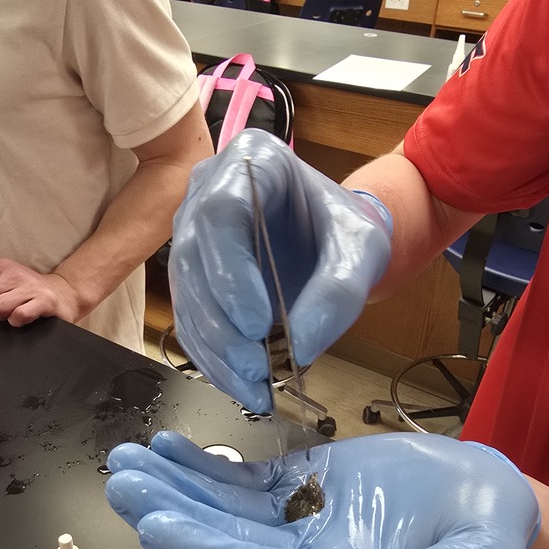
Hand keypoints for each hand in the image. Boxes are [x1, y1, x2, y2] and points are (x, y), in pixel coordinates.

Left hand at [0, 259, 85, 326]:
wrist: (66, 294)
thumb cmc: (29, 293)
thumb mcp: (5, 281)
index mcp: (0, 267)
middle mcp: (14, 274)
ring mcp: (29, 287)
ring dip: (3, 317)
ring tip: (12, 314)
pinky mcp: (44, 301)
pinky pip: (19, 316)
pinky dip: (17, 322)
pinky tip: (23, 320)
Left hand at [106, 431, 539, 548]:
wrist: (488, 499)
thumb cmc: (492, 532)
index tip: (154, 527)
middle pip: (225, 540)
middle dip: (171, 513)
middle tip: (122, 483)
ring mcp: (298, 523)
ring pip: (223, 509)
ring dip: (174, 486)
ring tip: (127, 461)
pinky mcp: (301, 488)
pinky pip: (242, 480)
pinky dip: (204, 465)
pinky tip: (168, 449)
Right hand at [168, 129, 391, 411]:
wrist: (332, 244)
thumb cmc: (345, 232)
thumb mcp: (362, 252)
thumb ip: (338, 293)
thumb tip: (298, 348)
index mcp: (252, 162)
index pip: (221, 213)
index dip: (231, 273)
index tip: (258, 324)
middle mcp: (208, 192)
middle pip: (192, 259)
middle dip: (222, 324)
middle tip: (258, 366)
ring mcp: (193, 236)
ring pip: (186, 296)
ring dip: (217, 351)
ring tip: (255, 386)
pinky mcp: (192, 280)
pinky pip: (190, 322)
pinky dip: (214, 361)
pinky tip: (242, 386)